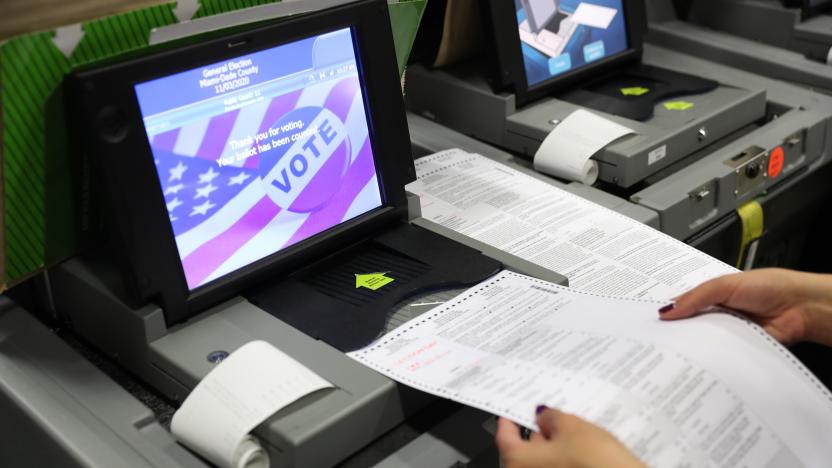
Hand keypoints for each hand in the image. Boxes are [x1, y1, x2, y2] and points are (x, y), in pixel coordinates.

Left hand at [495, 407, 644, 467]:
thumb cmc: (596, 464)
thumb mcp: (573, 427)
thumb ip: (551, 418)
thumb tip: (543, 416)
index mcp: (518, 462)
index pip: (505, 436)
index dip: (510, 420)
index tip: (513, 411)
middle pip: (524, 452)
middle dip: (539, 435)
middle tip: (552, 419)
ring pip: (543, 463)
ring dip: (554, 449)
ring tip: (576, 436)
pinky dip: (564, 462)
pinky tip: (583, 454)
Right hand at [662, 268, 831, 345]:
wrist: (800, 307)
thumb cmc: (770, 287)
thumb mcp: (725, 285)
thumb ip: (696, 297)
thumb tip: (668, 309)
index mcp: (713, 296)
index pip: (684, 306)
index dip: (669, 312)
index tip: (650, 321)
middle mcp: (719, 315)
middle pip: (692, 326)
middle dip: (678, 332)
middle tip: (658, 339)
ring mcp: (729, 333)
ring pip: (705, 341)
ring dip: (695, 345)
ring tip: (676, 350)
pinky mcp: (740, 349)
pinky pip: (721, 355)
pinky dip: (713, 357)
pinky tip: (701, 359)